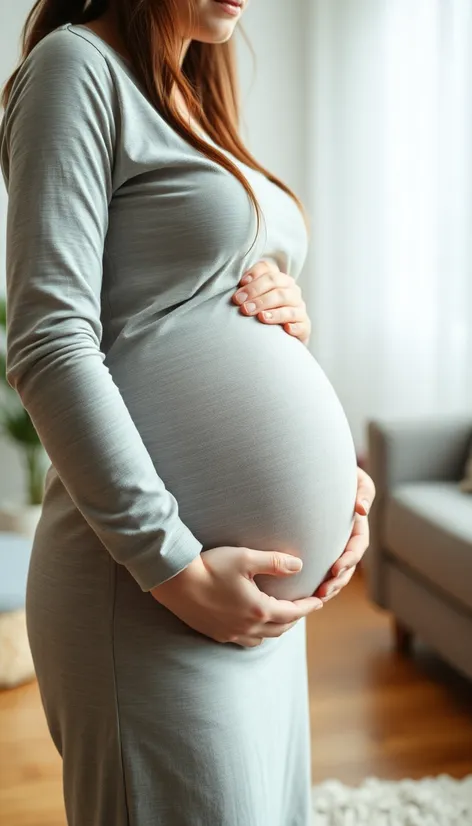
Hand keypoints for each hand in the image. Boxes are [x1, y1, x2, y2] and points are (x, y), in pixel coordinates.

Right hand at [150, 546, 322, 647]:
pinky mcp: (216, 634)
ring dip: (276, 629)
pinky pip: (244, 641)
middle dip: (295, 619)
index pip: (292, 613)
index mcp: (258, 609)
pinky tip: (253, 624)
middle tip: (303, 608)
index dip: (308, 607)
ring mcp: (230, 633)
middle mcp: (247, 627)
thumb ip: (274, 562)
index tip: (319, 601)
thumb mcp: (245, 558)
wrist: (175, 582)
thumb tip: (299, 565)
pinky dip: (257, 634)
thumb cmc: (211, 566)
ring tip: (280, 617)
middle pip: (280, 628)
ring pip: (263, 638)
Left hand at [232, 259, 311, 345]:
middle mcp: (291, 291)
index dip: (254, 275)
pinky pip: (302, 325)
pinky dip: (294, 327)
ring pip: (289, 306)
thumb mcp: (251, 299)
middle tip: (243, 306)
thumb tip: (227, 289)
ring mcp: (299, 309)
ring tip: (260, 317)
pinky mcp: (305, 326)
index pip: (268, 271)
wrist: (279, 337)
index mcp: (279, 280)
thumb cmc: (260, 313)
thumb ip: (243, 291)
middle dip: (258, 295)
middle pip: (277, 287)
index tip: (240, 284)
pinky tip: (286, 329)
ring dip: (274, 312)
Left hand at [315, 466, 375, 601]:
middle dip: (337, 581)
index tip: (336, 569)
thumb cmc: (340, 471)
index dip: (349, 559)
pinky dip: (314, 579)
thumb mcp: (356, 477)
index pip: (358, 546)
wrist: (318, 469)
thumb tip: (361, 510)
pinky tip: (302, 590)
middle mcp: (346, 537)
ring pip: (334, 571)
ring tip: (315, 598)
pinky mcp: (318, 547)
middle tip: (323, 592)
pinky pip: (318, 566)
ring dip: (328, 586)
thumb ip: (363, 491)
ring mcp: (333, 544)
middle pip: (347, 566)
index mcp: (357, 524)